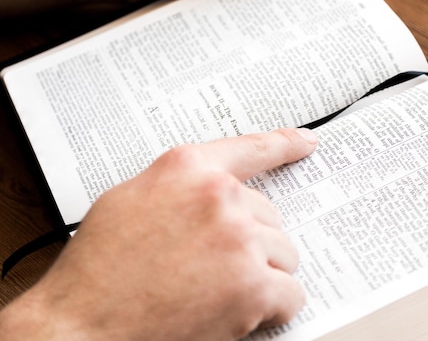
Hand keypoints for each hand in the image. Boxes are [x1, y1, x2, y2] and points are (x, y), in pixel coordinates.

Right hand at [0, 128, 318, 340]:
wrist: (83, 327)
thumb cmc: (100, 271)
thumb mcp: (131, 200)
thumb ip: (179, 186)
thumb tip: (210, 190)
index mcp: (188, 169)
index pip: (251, 148)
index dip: (285, 144)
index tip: (307, 142)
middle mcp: (220, 197)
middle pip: (269, 216)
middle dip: (250, 242)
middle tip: (213, 265)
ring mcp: (239, 240)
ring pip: (283, 254)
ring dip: (260, 274)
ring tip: (218, 290)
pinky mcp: (252, 286)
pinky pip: (291, 292)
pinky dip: (275, 307)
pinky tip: (243, 311)